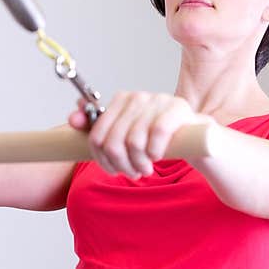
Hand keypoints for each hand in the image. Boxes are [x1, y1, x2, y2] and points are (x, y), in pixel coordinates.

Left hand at [67, 91, 211, 178]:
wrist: (196, 136)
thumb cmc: (155, 138)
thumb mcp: (126, 134)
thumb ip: (98, 128)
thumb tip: (72, 119)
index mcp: (120, 99)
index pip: (97, 136)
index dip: (102, 159)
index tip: (112, 169)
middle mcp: (136, 97)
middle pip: (113, 142)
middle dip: (121, 165)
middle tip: (132, 172)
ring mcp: (157, 100)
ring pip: (134, 142)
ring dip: (139, 163)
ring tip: (145, 167)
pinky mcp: (177, 108)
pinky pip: (157, 135)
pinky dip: (155, 151)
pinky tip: (158, 156)